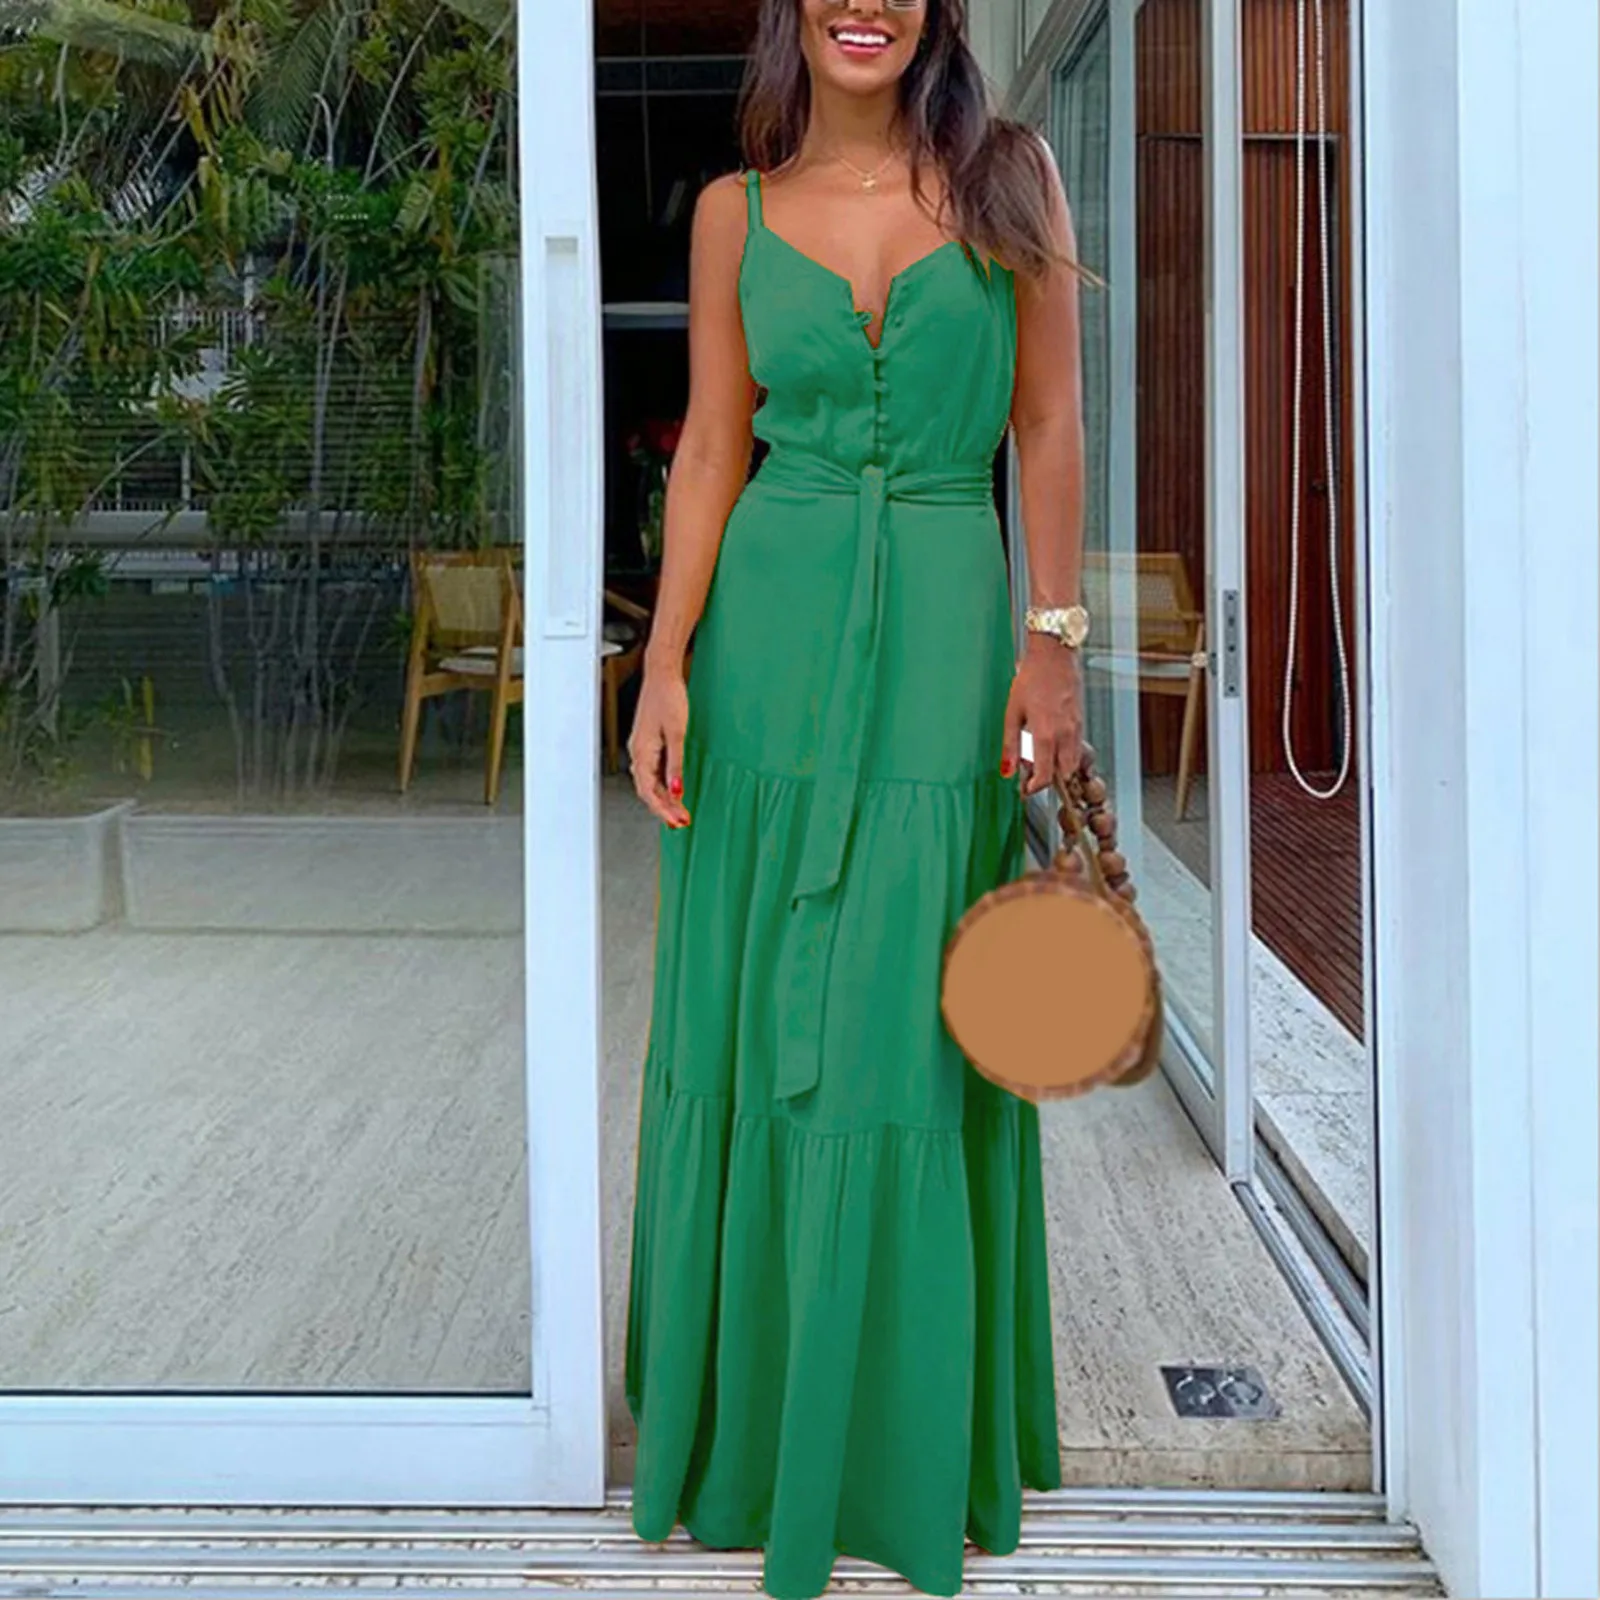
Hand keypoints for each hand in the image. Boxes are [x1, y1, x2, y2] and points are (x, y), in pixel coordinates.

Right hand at [627, 664, 690, 826]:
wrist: (662, 675)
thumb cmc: (668, 697)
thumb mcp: (677, 733)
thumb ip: (676, 765)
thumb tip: (677, 791)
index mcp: (642, 752)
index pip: (649, 791)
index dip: (662, 810)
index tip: (677, 822)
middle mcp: (638, 752)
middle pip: (647, 790)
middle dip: (663, 809)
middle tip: (681, 822)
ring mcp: (642, 748)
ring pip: (649, 783)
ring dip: (663, 799)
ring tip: (679, 812)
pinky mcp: (649, 743)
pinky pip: (652, 772)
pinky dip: (662, 785)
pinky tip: (673, 790)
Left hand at [1001, 635, 1083, 797]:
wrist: (1054, 656)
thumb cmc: (1032, 679)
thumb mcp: (1012, 712)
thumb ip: (1010, 744)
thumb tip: (1006, 771)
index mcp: (1046, 734)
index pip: (1046, 776)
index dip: (1035, 788)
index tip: (1025, 789)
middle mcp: (1065, 735)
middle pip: (1063, 774)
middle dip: (1049, 780)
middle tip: (1032, 775)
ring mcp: (1076, 728)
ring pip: (1073, 763)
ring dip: (1059, 768)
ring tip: (1041, 760)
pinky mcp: (1081, 722)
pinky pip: (1077, 747)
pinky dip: (1066, 754)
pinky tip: (1051, 745)